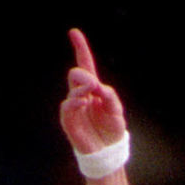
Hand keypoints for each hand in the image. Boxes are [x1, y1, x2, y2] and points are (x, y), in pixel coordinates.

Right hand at [59, 28, 126, 154]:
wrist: (108, 152)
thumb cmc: (112, 131)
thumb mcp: (116, 111)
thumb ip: (109, 96)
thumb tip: (97, 86)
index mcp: (93, 90)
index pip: (85, 65)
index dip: (80, 48)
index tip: (74, 32)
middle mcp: (81, 95)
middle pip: (76, 74)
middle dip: (84, 75)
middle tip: (94, 85)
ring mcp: (74, 107)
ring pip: (73, 89)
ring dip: (83, 89)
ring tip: (91, 96)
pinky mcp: (69, 121)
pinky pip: (68, 106)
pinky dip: (75, 102)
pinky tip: (84, 103)